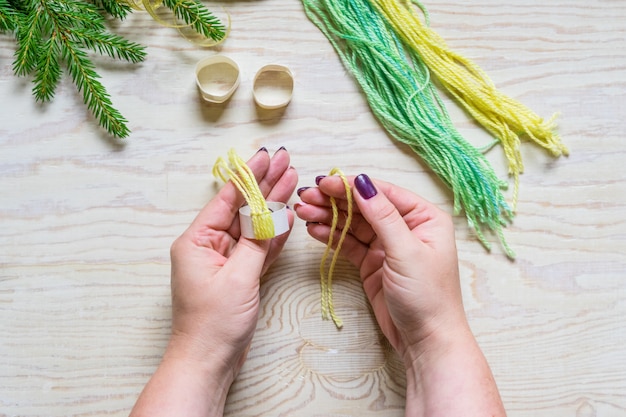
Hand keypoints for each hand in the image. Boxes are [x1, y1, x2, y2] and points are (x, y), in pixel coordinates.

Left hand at [168, 147, 296, 375]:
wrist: (209, 362)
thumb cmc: (213, 323)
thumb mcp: (238, 277)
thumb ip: (257, 242)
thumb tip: (273, 214)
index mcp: (197, 240)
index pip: (228, 198)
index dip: (250, 175)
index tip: (268, 155)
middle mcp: (210, 246)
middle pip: (242, 208)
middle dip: (265, 184)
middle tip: (287, 161)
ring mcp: (226, 261)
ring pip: (253, 226)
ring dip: (273, 206)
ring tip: (292, 179)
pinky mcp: (240, 275)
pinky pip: (258, 248)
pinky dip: (273, 234)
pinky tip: (287, 214)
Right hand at [295, 174, 464, 358]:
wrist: (426, 340)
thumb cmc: (428, 295)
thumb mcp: (406, 250)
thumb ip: (383, 215)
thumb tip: (363, 183)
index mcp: (424, 217)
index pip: (382, 193)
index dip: (351, 186)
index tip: (325, 183)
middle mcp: (405, 227)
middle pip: (364, 206)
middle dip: (334, 200)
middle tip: (306, 196)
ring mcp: (387, 246)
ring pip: (353, 224)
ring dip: (328, 216)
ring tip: (302, 211)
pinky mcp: (372, 263)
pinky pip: (349, 244)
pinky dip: (331, 236)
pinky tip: (314, 229)